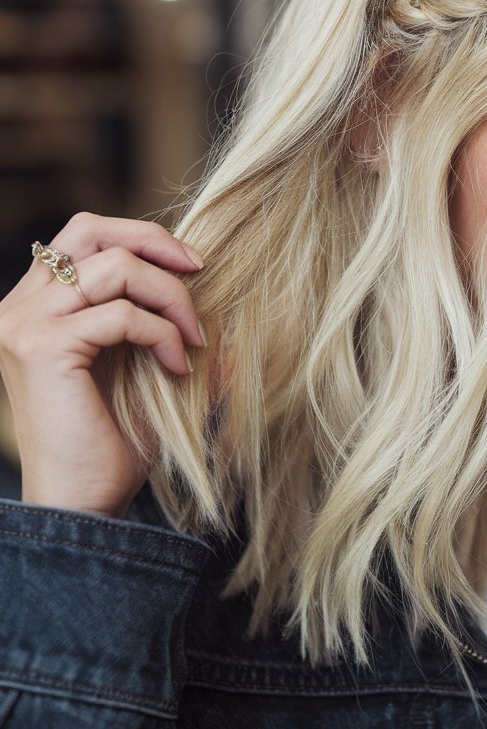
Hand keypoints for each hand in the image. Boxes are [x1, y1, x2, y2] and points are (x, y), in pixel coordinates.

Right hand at [0, 212, 205, 517]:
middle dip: (155, 242)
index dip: (144, 236)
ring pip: (115, 266)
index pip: (85, 232)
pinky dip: (162, 334)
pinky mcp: (42, 349)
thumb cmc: (114, 438)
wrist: (85, 499)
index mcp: (37, 304)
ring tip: (194, 337)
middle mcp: (20, 307)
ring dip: (171, 296)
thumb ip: (164, 321)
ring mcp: (26, 325)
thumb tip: (224, 293)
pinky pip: (121, 315)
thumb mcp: (145, 365)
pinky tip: (178, 368)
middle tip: (200, 271)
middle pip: (91, 229)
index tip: (193, 266)